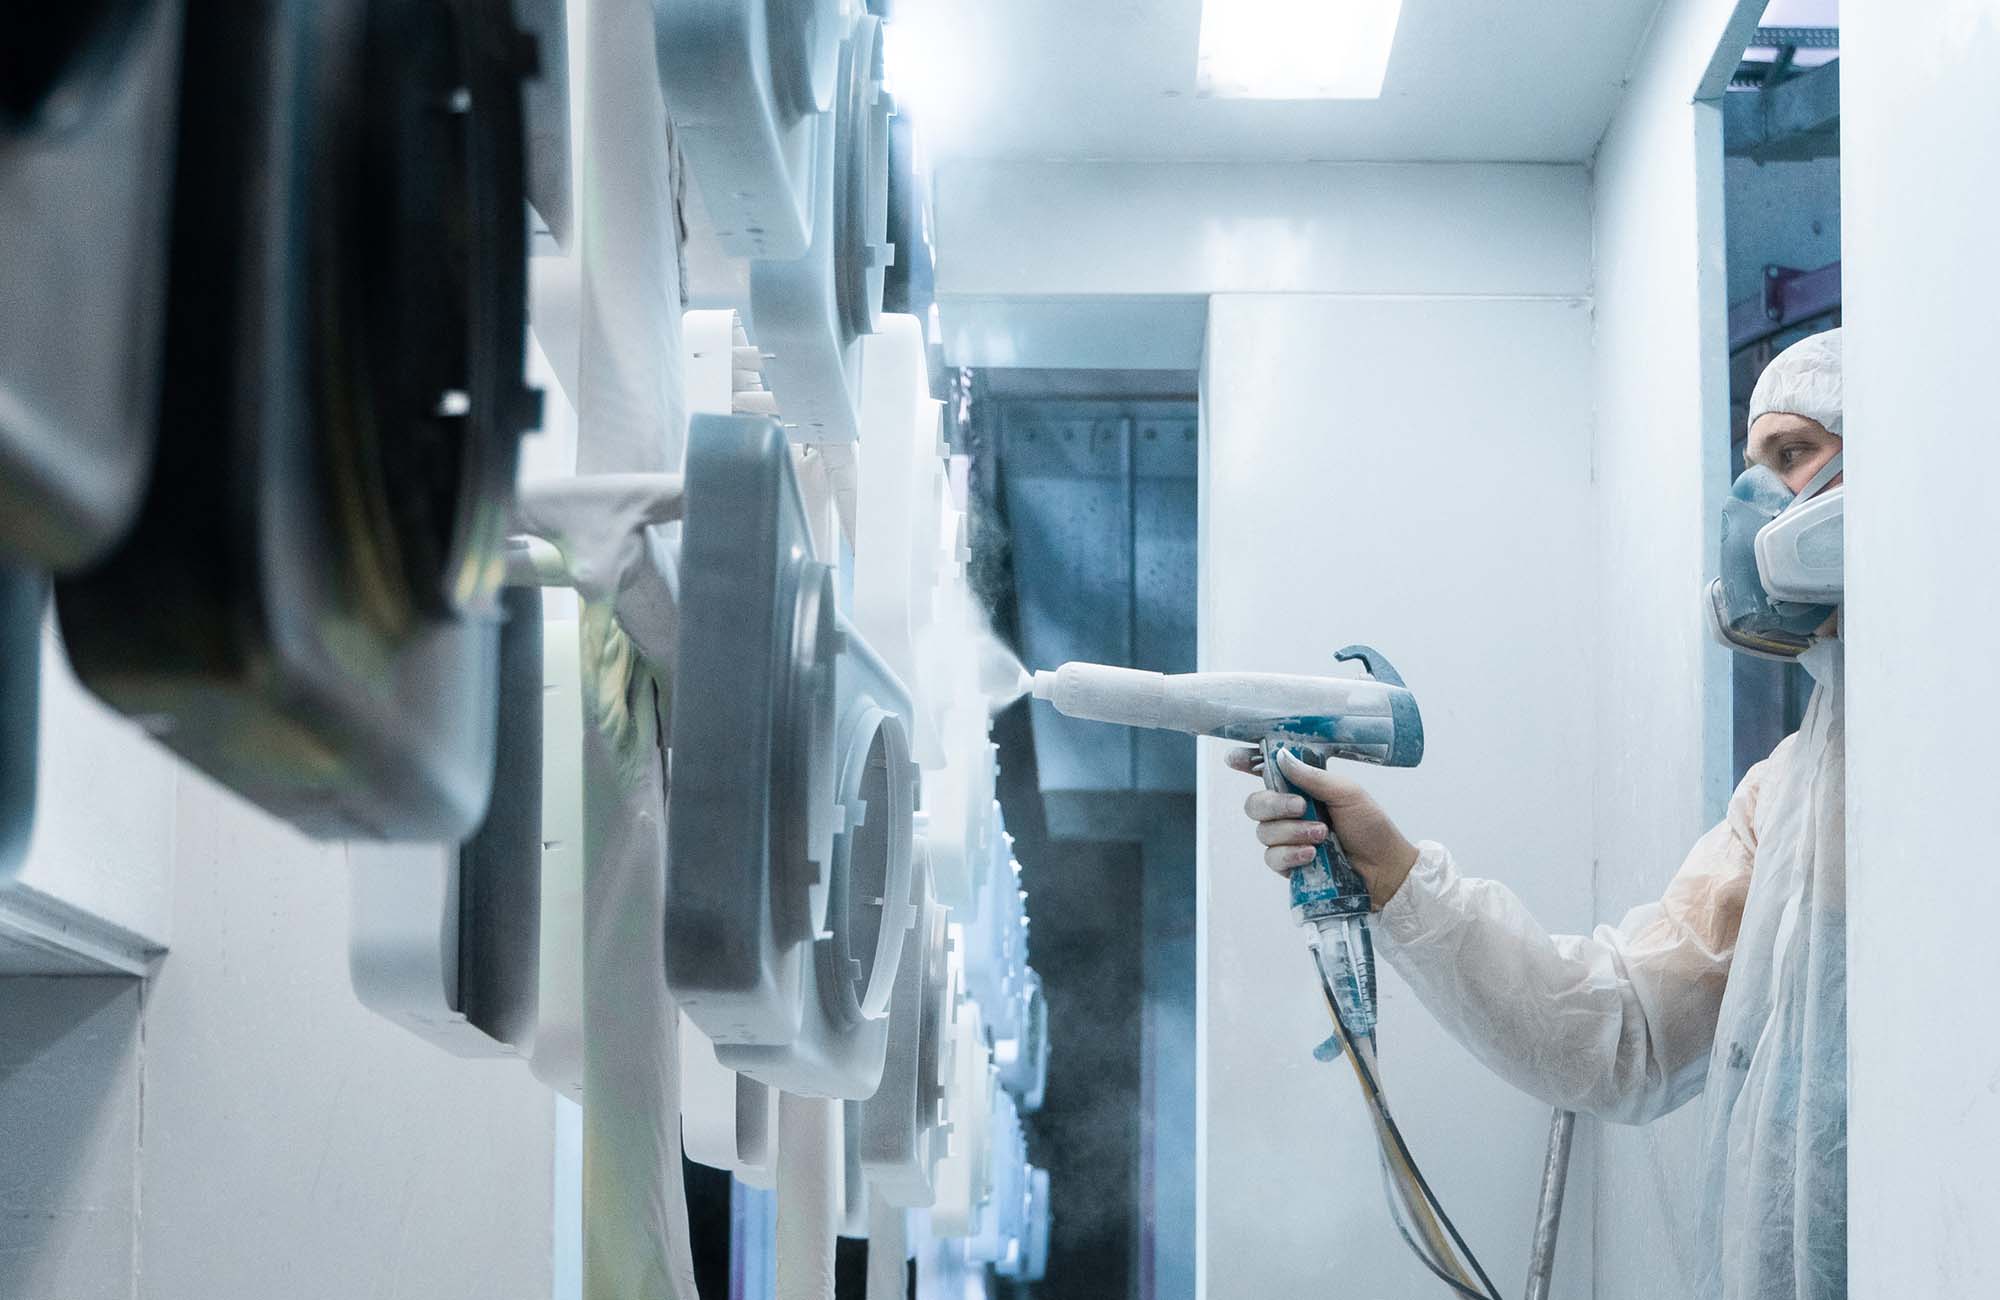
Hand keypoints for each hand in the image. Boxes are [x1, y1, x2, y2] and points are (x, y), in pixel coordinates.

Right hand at [1225, 747, 1419, 909]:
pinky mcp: (1290, 865)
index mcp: (1303, 788)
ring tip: (1321, 836)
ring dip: (1292, 833)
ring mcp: (1287, 839)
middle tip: (1302, 807)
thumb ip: (1312, 777)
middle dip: (1274, 804)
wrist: (1385, 869)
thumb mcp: (1347, 793)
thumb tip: (1280, 757)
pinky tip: (1311, 855)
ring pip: (1263, 833)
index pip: (1267, 772)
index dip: (1247, 764)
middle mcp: (1289, 812)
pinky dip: (1290, 855)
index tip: (1234, 759)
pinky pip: (1272, 858)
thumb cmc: (1371, 827)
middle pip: (1255, 803)